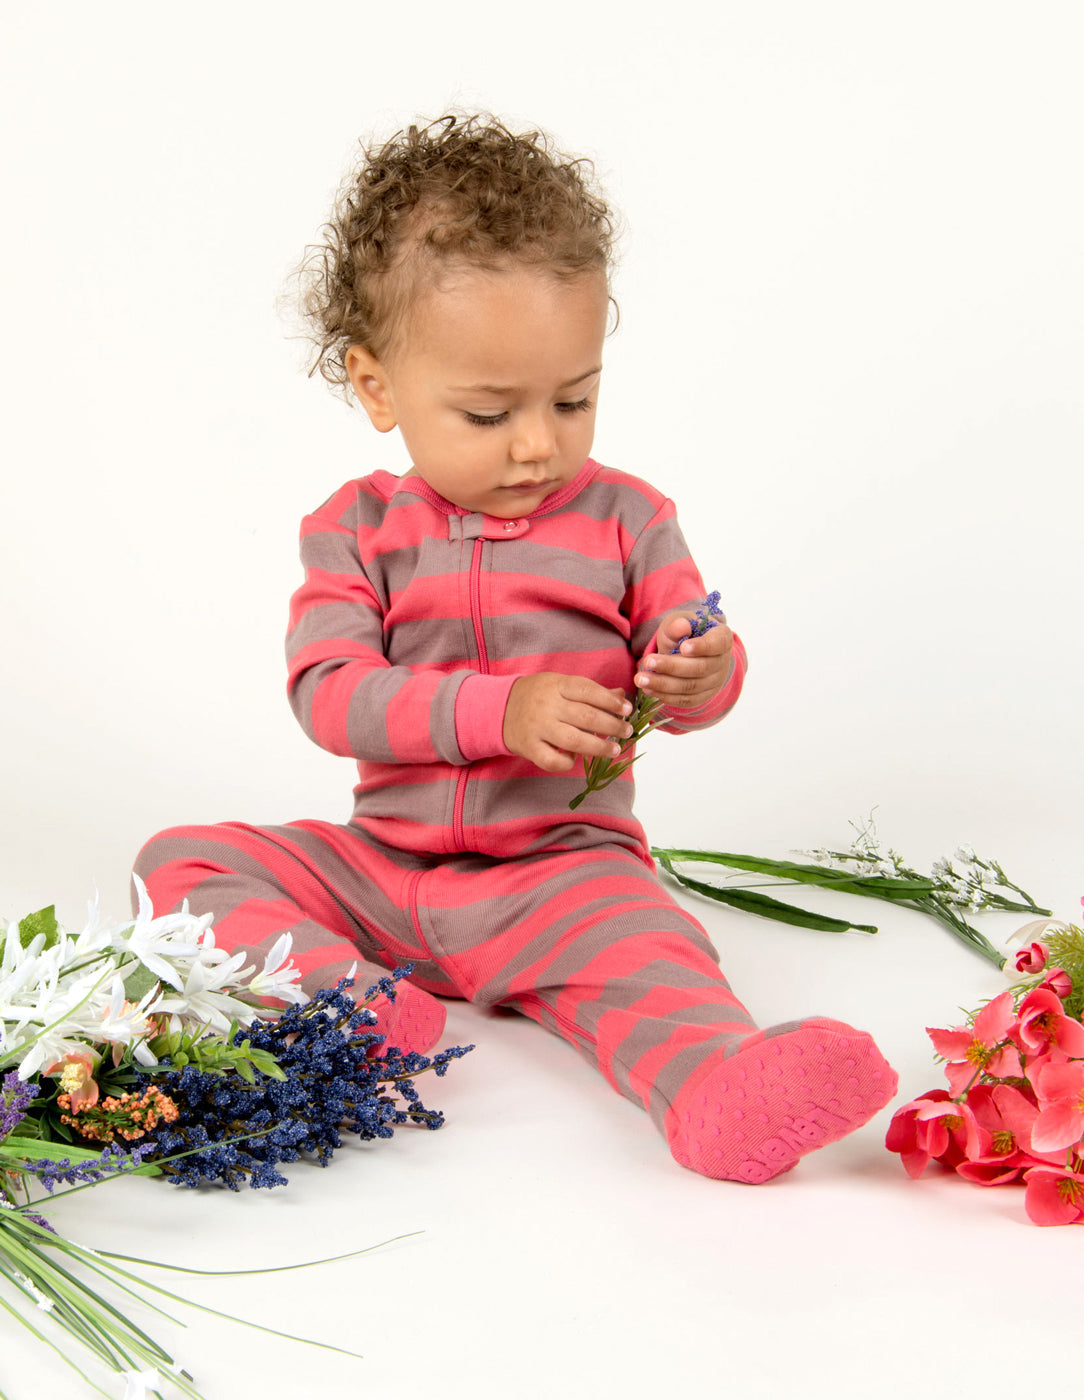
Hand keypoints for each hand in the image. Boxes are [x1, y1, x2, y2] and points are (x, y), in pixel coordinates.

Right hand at [504, 673, 633, 773]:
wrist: (497, 708)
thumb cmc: (537, 696)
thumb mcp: (560, 685)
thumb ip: (590, 691)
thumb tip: (621, 696)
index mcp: (556, 685)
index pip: (588, 691)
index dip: (611, 701)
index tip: (627, 710)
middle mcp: (547, 705)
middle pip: (586, 717)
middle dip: (612, 726)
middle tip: (627, 731)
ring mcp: (537, 728)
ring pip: (574, 741)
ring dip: (598, 747)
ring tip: (614, 749)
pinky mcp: (528, 747)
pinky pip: (553, 761)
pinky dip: (569, 762)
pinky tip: (576, 758)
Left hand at [634, 612, 734, 708]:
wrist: (684, 651)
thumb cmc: (683, 634)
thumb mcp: (677, 624)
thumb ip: (677, 625)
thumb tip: (681, 626)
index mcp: (722, 639)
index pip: (718, 644)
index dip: (702, 647)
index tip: (683, 647)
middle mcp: (722, 663)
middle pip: (700, 668)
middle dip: (671, 666)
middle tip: (648, 662)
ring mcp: (714, 683)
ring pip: (690, 687)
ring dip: (663, 684)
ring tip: (641, 679)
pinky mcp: (702, 697)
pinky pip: (685, 700)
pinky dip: (665, 695)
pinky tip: (648, 689)